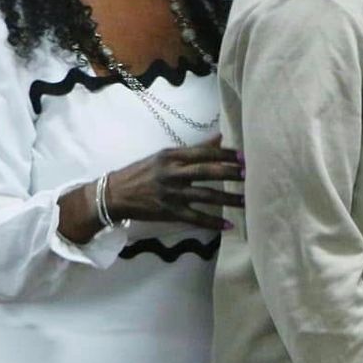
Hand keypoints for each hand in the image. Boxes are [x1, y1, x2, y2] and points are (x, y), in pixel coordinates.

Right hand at [104, 142, 245, 230]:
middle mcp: (172, 173)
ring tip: (247, 201)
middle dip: (229, 173)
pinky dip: (213, 222)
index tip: (242, 156)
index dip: (224, 154)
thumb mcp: (164, 156)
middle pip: (206, 172)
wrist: (114, 195)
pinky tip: (229, 224)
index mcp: (171, 156)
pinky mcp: (169, 212)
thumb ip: (192, 149)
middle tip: (248, 174)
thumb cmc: (141, 173)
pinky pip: (196, 218)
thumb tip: (219, 138)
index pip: (203, 153)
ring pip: (206, 196)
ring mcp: (171, 194)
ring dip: (229, 199)